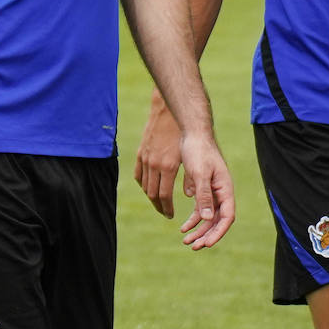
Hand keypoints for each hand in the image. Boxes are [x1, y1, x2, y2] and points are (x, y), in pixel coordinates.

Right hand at [134, 94, 183, 216]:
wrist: (168, 113)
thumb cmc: (184, 133)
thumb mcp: (191, 156)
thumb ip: (191, 177)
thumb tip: (190, 196)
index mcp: (167, 166)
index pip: (164, 196)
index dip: (167, 208)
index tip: (171, 215)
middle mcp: (154, 164)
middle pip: (152, 194)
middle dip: (159, 206)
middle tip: (165, 212)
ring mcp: (145, 159)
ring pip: (144, 186)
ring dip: (151, 197)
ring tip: (158, 202)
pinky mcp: (140, 153)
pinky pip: (138, 174)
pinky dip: (143, 184)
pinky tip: (148, 187)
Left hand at [178, 131, 235, 248]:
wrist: (192, 134)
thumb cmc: (198, 151)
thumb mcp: (199, 174)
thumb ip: (204, 196)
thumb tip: (207, 219)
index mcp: (225, 189)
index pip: (227, 217)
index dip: (218, 232)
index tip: (206, 244)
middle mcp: (222, 193)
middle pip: (217, 221)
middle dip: (206, 235)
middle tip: (192, 246)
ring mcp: (213, 192)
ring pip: (208, 217)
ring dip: (198, 230)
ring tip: (185, 240)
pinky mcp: (204, 189)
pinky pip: (201, 209)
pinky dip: (193, 219)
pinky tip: (183, 227)